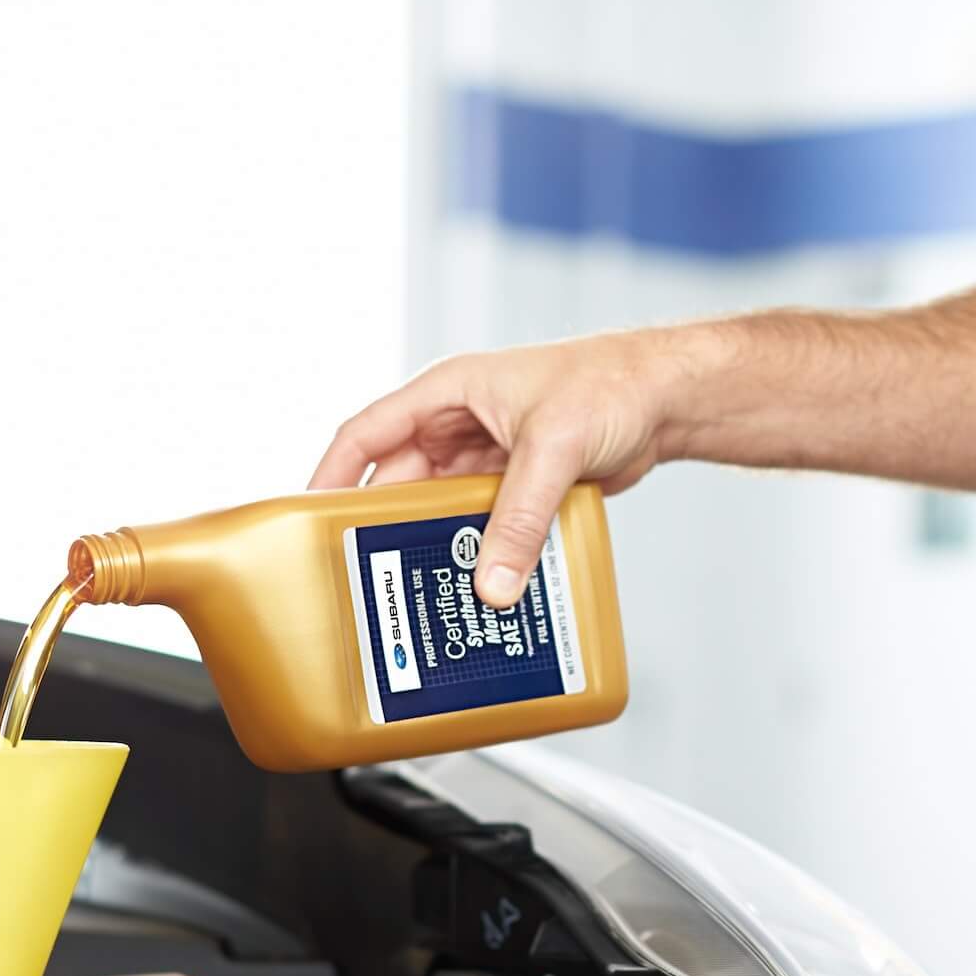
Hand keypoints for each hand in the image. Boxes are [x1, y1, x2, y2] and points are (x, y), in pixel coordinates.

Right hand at [310, 331, 690, 606]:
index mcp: (449, 393)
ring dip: (438, 543)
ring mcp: (490, 455)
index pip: (368, 433)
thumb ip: (520, 516)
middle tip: (370, 574)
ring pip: (444, 508)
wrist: (667, 397)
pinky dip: (481, 549)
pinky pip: (486, 522)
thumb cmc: (610, 385)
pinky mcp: (520, 484)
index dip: (333, 475)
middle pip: (404, 481)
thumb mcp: (554, 448)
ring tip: (422, 589)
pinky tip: (478, 582)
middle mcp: (460, 423)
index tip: (308, 519)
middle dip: (389, 525)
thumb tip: (494, 583)